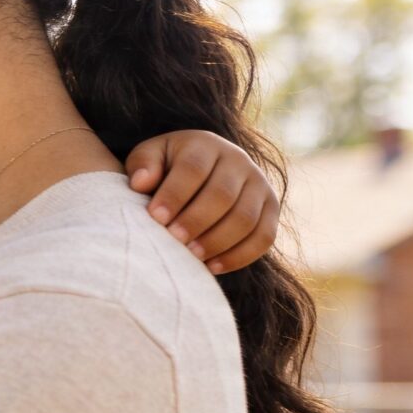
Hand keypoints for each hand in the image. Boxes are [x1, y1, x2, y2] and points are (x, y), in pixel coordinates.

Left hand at [125, 131, 278, 273]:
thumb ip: (143, 165)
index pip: (193, 168)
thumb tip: (141, 182)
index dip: (175, 194)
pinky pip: (264, 236)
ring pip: (245, 218)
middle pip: (222, 194)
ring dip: (217, 241)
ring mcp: (259, 185)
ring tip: (191, 256)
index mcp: (205, 145)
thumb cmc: (166, 167)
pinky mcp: (271, 209)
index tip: (155, 217)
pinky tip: (212, 267)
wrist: (204, 170)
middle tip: (173, 240)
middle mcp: (238, 161)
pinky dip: (240, 255)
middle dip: (196, 221)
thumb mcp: (150, 158)